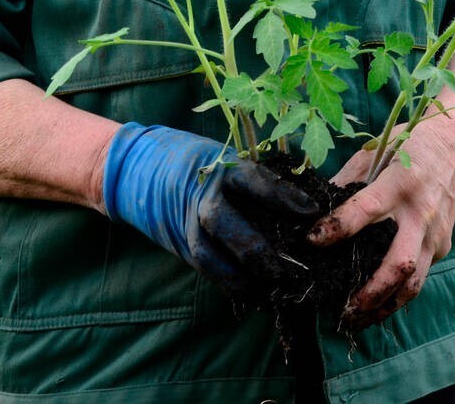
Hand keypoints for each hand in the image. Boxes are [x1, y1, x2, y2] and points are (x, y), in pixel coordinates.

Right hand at [103, 123, 318, 294]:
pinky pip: (204, 268)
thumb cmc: (202, 163)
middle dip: (255, 249)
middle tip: (286, 268)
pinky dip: (229, 284)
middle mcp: (200, 196)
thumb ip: (258, 180)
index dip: (282, 197)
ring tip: (271, 291)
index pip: (252, 181)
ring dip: (240, 277)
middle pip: (223, 222)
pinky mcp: (180, 244)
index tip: (311, 212)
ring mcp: (186, 222)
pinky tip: (254, 295)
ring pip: (208, 254)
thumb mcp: (228, 159)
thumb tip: (305, 206)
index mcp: (220, 168)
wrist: (142, 169)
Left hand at [307, 117, 454, 329]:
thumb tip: (315, 209)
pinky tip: (375, 302)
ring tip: (356, 319)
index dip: (337, 228)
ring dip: (385, 306)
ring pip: (413, 283)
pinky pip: (419, 276)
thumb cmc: (409, 146)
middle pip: (398, 264)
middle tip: (342, 309)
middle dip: (369, 293)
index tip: (312, 240)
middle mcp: (420, 213)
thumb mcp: (374, 151)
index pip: (365, 211)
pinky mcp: (442, 245)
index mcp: (399, 183)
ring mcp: (435, 233)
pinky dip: (397, 293)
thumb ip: (347, 181)